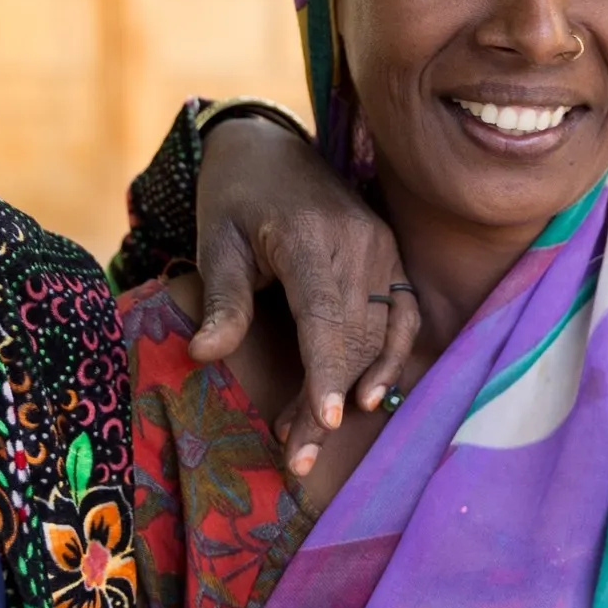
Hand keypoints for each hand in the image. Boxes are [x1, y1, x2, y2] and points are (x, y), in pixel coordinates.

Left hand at [191, 117, 418, 471]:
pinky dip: (393, 359)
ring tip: (310, 435)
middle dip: (326, 403)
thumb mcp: (215, 241)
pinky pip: (404, 317)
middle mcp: (357, 242)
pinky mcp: (392, 258)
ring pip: (379, 335)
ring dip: (350, 389)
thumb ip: (221, 300)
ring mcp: (382, 248)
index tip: (324, 422)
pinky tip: (370, 398)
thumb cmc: (234, 198)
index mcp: (307, 235)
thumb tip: (203, 356)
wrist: (269, 148)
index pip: (324, 315)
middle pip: (352, 337)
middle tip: (297, 459)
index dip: (325, 372)